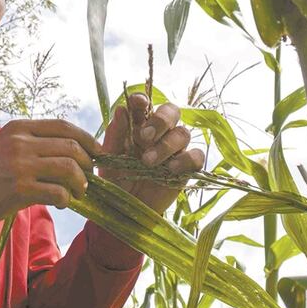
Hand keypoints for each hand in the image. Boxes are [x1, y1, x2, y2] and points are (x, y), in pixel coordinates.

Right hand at [0, 119, 100, 232]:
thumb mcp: (6, 147)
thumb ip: (33, 144)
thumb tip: (72, 151)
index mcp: (19, 128)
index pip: (64, 126)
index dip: (87, 139)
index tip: (97, 153)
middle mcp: (21, 142)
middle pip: (71, 146)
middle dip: (87, 164)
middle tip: (87, 178)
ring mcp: (20, 165)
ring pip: (69, 168)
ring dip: (80, 183)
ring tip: (78, 192)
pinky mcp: (19, 189)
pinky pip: (58, 192)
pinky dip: (67, 199)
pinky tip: (62, 203)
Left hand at [100, 93, 205, 213]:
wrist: (127, 207)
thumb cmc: (116, 178)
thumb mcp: (109, 158)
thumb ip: (115, 134)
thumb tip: (121, 109)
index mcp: (138, 124)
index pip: (144, 103)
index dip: (143, 99)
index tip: (138, 103)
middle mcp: (159, 132)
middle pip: (171, 111)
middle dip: (160, 120)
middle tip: (144, 138)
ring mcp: (175, 149)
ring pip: (183, 133)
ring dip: (166, 145)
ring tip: (148, 162)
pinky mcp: (186, 166)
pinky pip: (197, 156)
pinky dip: (186, 160)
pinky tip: (171, 169)